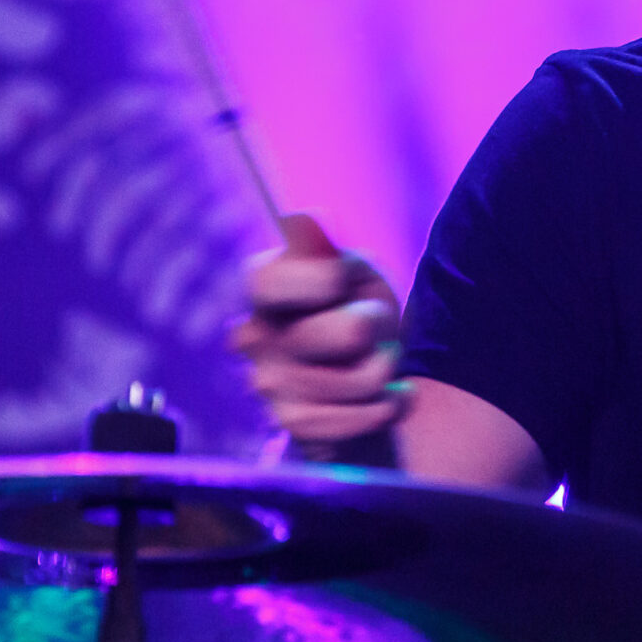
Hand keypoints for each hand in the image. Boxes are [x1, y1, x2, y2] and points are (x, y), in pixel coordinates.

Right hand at [229, 212, 406, 443]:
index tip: (342, 281)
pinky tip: (386, 399)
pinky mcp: (290, 424)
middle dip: (377, 330)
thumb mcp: (356, 276)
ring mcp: (268, 384)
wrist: (371, 383)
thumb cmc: (360, 314)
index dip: (317, 280)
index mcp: (265, 288)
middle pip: (347, 333)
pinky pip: (354, 418)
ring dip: (384, 372)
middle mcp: (254, 336)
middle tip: (374, 330)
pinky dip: (384, 408)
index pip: (268, 281)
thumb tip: (304, 218)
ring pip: (356, 380)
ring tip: (382, 366)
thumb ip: (329, 251)